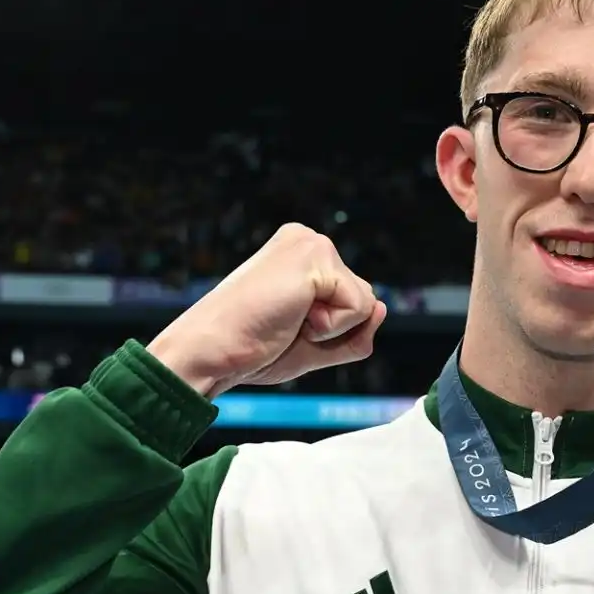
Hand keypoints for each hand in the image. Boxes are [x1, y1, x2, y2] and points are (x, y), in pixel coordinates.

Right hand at [147, 223, 386, 397]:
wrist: (211, 353)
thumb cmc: (251, 350)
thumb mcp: (315, 344)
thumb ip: (355, 330)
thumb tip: (383, 307)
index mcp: (302, 253)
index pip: (351, 299)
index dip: (327, 330)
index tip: (281, 325)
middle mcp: (307, 239)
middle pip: (364, 299)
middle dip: (334, 329)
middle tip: (283, 326)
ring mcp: (311, 244)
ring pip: (366, 304)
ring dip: (332, 330)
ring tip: (286, 320)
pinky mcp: (315, 259)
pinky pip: (359, 309)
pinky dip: (331, 328)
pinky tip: (291, 317)